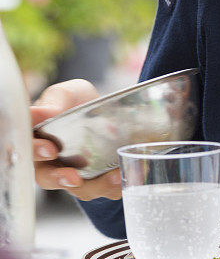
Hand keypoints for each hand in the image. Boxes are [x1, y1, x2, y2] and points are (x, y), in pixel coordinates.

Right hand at [31, 79, 121, 200]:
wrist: (106, 106)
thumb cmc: (75, 101)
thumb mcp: (65, 95)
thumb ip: (52, 103)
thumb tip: (35, 112)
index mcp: (38, 141)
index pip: (29, 150)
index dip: (37, 152)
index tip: (51, 150)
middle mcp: (51, 163)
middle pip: (49, 178)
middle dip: (60, 179)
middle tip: (74, 178)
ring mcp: (75, 174)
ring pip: (80, 189)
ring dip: (96, 186)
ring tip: (113, 176)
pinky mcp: (97, 179)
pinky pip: (105, 188)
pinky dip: (116, 185)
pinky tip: (126, 174)